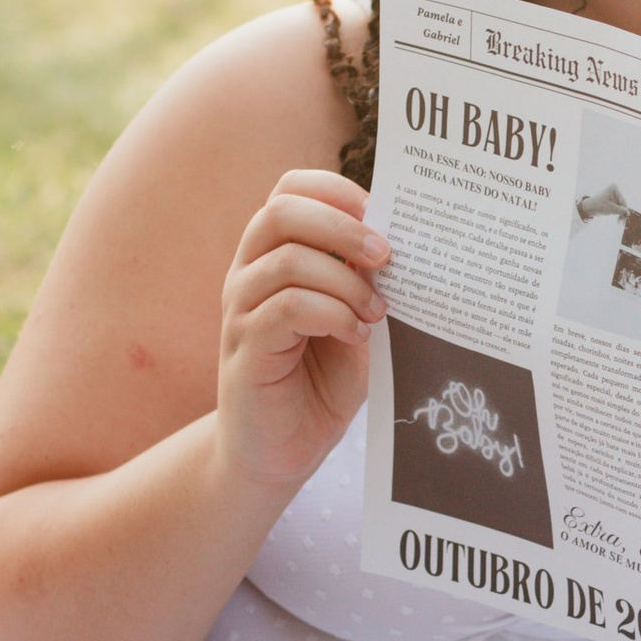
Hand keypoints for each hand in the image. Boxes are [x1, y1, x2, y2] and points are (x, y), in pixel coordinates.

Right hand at [216, 169, 385, 500]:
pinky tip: (357, 335)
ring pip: (288, 260)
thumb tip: (400, 242)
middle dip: (343, 227)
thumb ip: (366, 281)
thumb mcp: (353, 319)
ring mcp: (240, 310)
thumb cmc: (321, 381)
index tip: (379, 211)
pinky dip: (332, 314)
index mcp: (273, 254)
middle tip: (387, 256)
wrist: (283, 450)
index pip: (289, 190)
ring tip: (377, 312)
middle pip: (281, 211)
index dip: (334, 190)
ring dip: (346, 281)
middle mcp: (248, 273)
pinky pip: (286, 309)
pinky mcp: (245, 349)